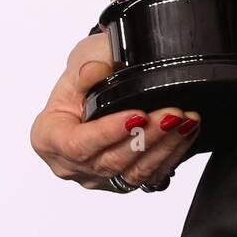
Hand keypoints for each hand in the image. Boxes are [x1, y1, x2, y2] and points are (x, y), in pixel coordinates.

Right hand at [30, 32, 201, 190]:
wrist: (103, 76)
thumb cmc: (89, 67)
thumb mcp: (84, 56)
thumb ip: (88, 67)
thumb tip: (96, 73)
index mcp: (49, 136)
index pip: (77, 145)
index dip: (107, 133)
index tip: (137, 115)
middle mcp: (70, 164)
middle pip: (108, 162)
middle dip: (145, 138)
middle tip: (171, 115)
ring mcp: (97, 176)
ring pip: (132, 173)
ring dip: (164, 148)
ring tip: (185, 122)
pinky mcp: (122, 179)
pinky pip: (149, 176)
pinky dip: (172, 155)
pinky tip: (187, 133)